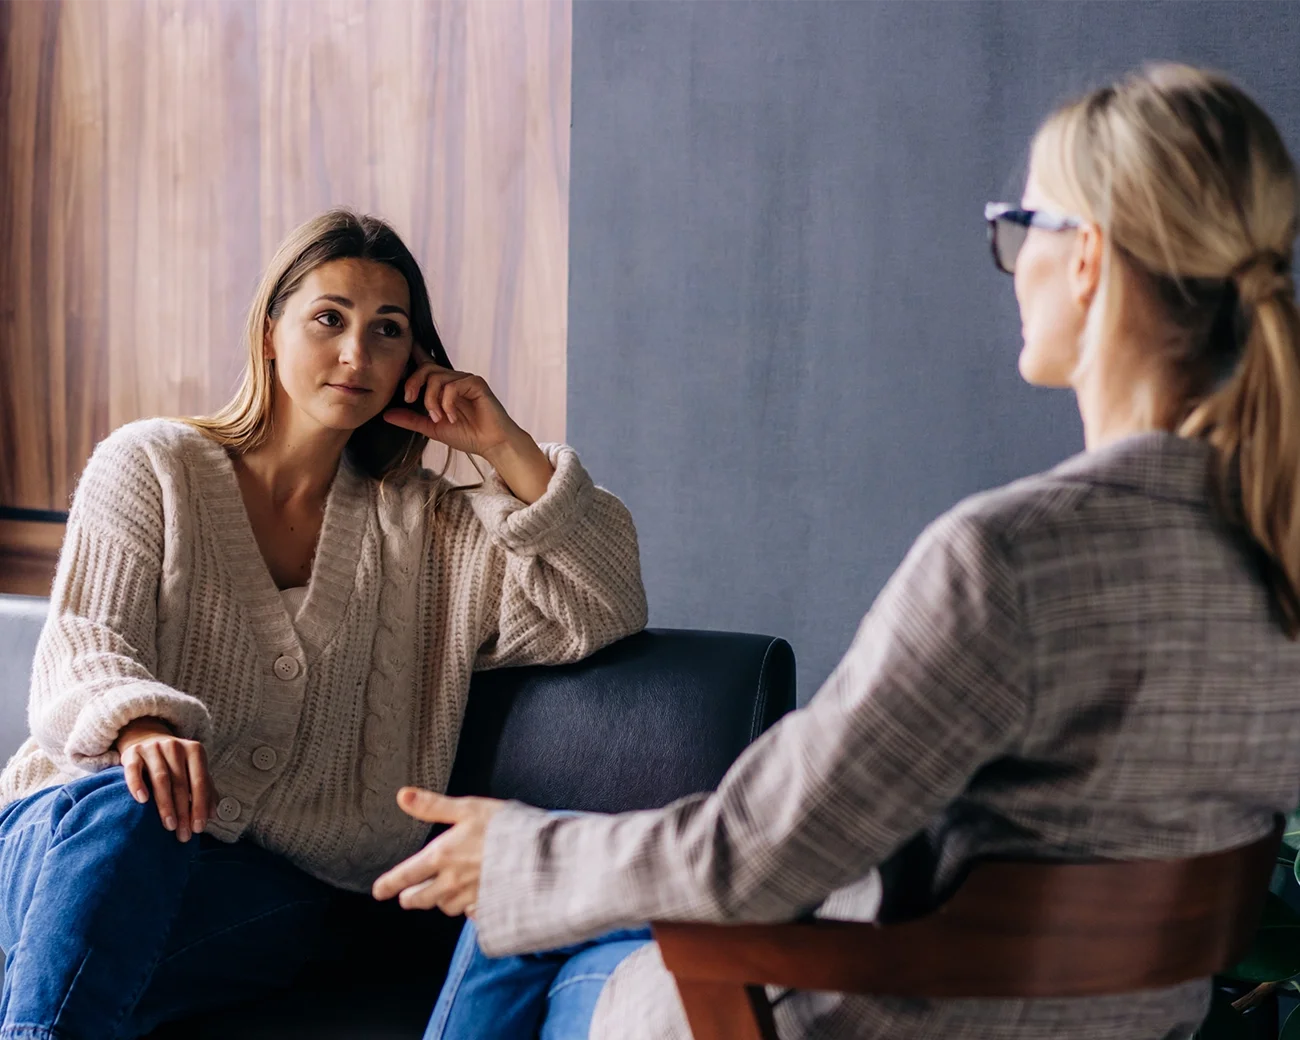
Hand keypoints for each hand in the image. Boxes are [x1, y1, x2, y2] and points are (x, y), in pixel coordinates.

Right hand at [116, 717, 213, 841]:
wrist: (146, 738)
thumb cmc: (175, 761)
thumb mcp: (193, 769)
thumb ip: (205, 788)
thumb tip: (213, 814)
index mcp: (194, 750)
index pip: (199, 781)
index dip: (200, 805)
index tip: (199, 827)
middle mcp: (174, 746)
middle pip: (180, 783)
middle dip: (183, 811)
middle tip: (184, 834)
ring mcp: (152, 748)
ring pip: (161, 779)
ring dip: (165, 805)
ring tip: (169, 826)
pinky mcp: (132, 753)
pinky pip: (134, 771)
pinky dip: (138, 785)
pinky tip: (142, 801)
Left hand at [371, 788, 505, 915]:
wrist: (541, 854)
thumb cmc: (505, 826)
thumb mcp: (467, 808)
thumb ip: (433, 806)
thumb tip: (402, 796)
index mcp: (442, 857)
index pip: (406, 875)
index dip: (389, 884)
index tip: (379, 891)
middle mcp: (451, 882)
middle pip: (420, 899)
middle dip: (412, 897)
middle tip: (408, 896)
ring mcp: (470, 898)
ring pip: (445, 907)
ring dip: (440, 901)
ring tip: (442, 893)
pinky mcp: (489, 908)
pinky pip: (471, 914)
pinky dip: (468, 909)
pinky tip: (473, 901)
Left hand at [383, 350, 555, 502]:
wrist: (492, 445)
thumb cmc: (468, 436)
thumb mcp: (432, 428)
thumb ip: (411, 420)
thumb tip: (386, 414)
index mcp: (443, 386)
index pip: (424, 364)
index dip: (412, 355)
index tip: (397, 358)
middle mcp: (454, 379)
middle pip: (426, 368)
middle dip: (413, 382)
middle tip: (409, 400)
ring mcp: (466, 379)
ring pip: (437, 377)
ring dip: (431, 400)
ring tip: (438, 418)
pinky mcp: (476, 383)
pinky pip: (453, 386)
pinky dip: (447, 403)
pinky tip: (452, 417)